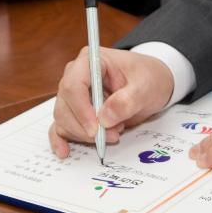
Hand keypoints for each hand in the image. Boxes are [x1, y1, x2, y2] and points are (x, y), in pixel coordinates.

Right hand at [48, 48, 174, 158]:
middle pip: (66, 105)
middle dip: (85, 127)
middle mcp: (76, 75)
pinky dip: (61, 139)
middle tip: (111, 136)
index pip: (74, 85)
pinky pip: (61, 125)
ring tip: (112, 133)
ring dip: (84, 134)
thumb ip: (127, 101)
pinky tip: (64, 150)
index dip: (82, 110)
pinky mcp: (75, 110)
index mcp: (91, 61)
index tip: (96, 129)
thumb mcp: (145, 87)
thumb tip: (105, 118)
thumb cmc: (147, 77)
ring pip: (63, 118)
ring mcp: (73, 94)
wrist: (151, 82)